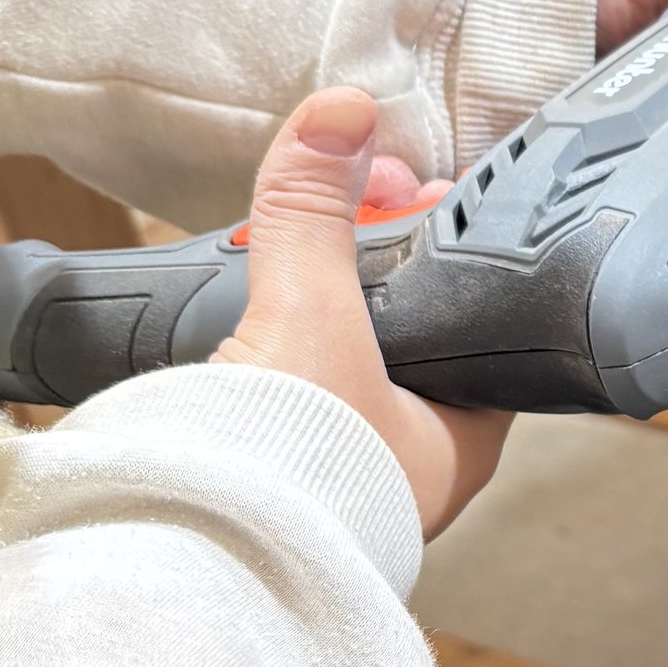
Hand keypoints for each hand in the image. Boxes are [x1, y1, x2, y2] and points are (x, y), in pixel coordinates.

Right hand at [216, 90, 507, 541]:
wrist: (184, 553)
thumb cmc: (286, 470)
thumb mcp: (313, 315)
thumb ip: (316, 213)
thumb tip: (340, 113)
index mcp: (459, 442)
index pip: (482, 323)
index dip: (451, 250)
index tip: (411, 189)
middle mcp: (406, 463)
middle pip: (404, 329)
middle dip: (367, 258)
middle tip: (346, 190)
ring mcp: (335, 469)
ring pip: (337, 355)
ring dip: (306, 295)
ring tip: (278, 229)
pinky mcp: (265, 469)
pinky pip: (276, 385)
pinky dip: (259, 336)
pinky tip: (238, 294)